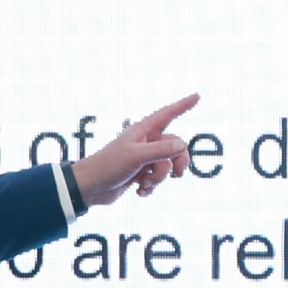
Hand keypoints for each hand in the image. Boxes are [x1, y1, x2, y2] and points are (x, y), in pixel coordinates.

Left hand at [72, 95, 197, 208]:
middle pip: (175, 148)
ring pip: (166, 167)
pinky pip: (157, 180)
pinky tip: (139, 192)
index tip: (197, 96)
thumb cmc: (108, 166)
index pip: (167, 114)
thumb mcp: (136, 156)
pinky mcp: (140, 175)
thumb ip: (161, 150)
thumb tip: (183, 145)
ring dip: (158, 178)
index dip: (183, 105)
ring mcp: (143, 159)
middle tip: (178, 174)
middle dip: (176, 163)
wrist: (90, 187)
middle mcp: (145, 143)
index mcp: (143, 131)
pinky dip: (151, 187)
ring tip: (143, 183)